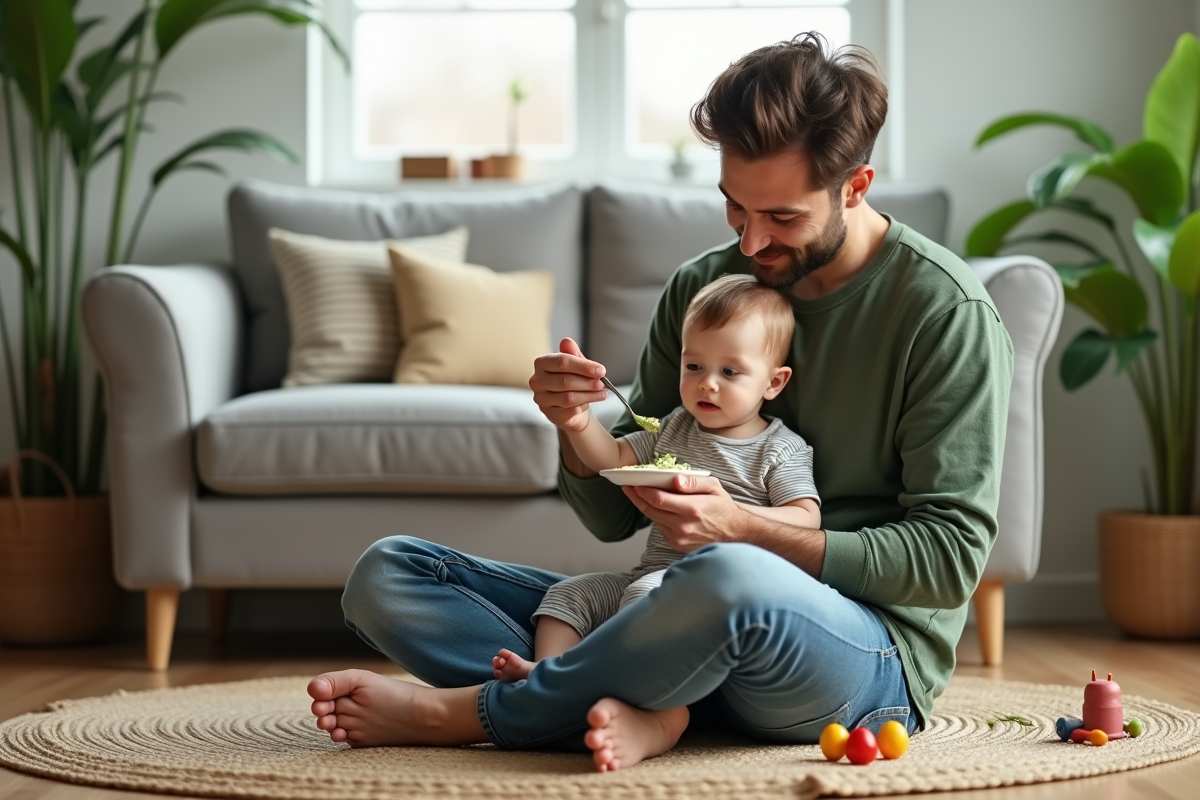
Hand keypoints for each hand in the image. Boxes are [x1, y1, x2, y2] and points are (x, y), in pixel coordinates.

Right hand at [530, 338, 606, 432]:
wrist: (571, 405)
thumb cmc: (572, 379)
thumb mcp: (576, 364)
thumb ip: (573, 353)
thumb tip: (567, 341)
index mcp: (542, 363)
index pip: (562, 362)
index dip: (583, 366)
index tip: (601, 370)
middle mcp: (537, 381)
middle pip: (566, 381)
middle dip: (588, 382)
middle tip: (603, 383)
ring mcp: (541, 399)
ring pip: (569, 398)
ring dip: (590, 395)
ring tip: (602, 392)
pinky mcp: (549, 413)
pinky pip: (570, 410)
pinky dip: (583, 405)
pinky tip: (590, 401)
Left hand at [621, 473, 746, 551]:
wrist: (734, 533)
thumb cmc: (723, 507)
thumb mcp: (713, 487)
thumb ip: (693, 482)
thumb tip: (674, 479)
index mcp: (692, 509)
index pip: (658, 499)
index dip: (642, 491)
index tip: (634, 483)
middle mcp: (683, 526)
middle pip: (650, 510)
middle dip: (637, 497)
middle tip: (629, 487)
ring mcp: (679, 538)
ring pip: (653, 519)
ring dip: (646, 507)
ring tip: (641, 494)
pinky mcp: (677, 545)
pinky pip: (660, 528)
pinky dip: (657, 517)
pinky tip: (659, 508)